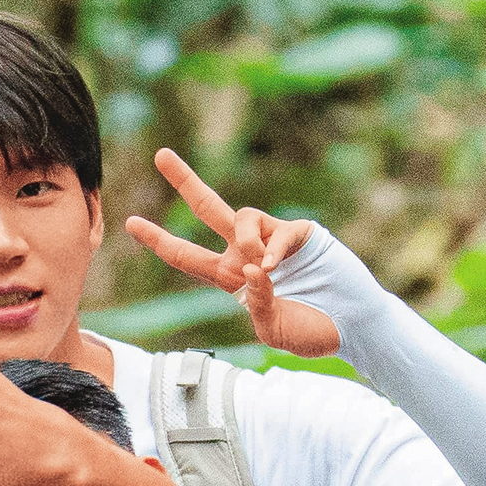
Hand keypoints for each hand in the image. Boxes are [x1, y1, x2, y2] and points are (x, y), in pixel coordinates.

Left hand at [123, 148, 336, 357]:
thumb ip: (256, 303)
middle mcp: (248, 253)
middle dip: (185, 181)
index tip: (130, 222)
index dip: (159, 240)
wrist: (355, 327)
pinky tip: (274, 266)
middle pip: (209, 208)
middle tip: (161, 153)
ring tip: (261, 268)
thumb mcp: (273, 329)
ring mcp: (274, 240)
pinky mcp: (300, 234)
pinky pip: (276, 230)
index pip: (187, 255)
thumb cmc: (314, 332)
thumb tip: (251, 270)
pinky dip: (270, 248)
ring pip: (240, 217)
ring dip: (243, 241)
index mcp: (233, 278)